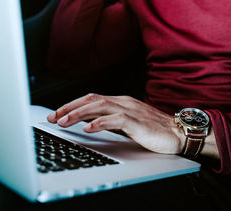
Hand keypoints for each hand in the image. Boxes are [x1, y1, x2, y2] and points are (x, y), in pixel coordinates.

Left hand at [47, 93, 184, 153]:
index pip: (91, 99)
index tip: (56, 114)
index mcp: (121, 102)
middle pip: (92, 100)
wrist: (177, 132)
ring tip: (64, 121)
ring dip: (79, 113)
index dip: (72, 105)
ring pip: (100, 107)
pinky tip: (89, 128)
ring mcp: (131, 110)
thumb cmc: (154, 129)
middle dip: (69, 107)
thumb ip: (111, 120)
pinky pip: (116, 120)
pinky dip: (100, 123)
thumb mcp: (128, 122)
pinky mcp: (138, 121)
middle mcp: (123, 102)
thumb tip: (89, 123)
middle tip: (53, 117)